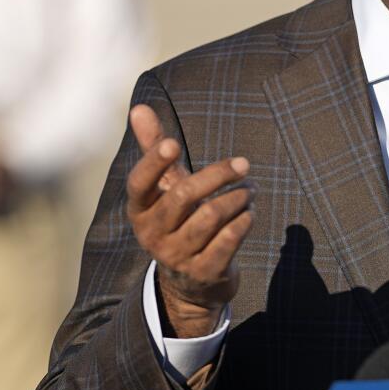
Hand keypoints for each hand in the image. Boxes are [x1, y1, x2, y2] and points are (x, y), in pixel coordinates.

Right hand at [126, 104, 254, 338]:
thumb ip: (154, 149)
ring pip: (211, 216)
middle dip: (218, 175)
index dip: (153, 163)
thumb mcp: (165, 188)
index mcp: (140, 210)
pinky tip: (250, 212)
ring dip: (238, 197)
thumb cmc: (178, 220)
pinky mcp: (204, 272)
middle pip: (183, 196)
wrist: (191, 283)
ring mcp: (177, 256)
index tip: (174, 144)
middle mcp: (153, 235)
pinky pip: (228, 239)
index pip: (139, 184)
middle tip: (244, 164)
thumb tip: (138, 106)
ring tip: (249, 190)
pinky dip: (244, 220)